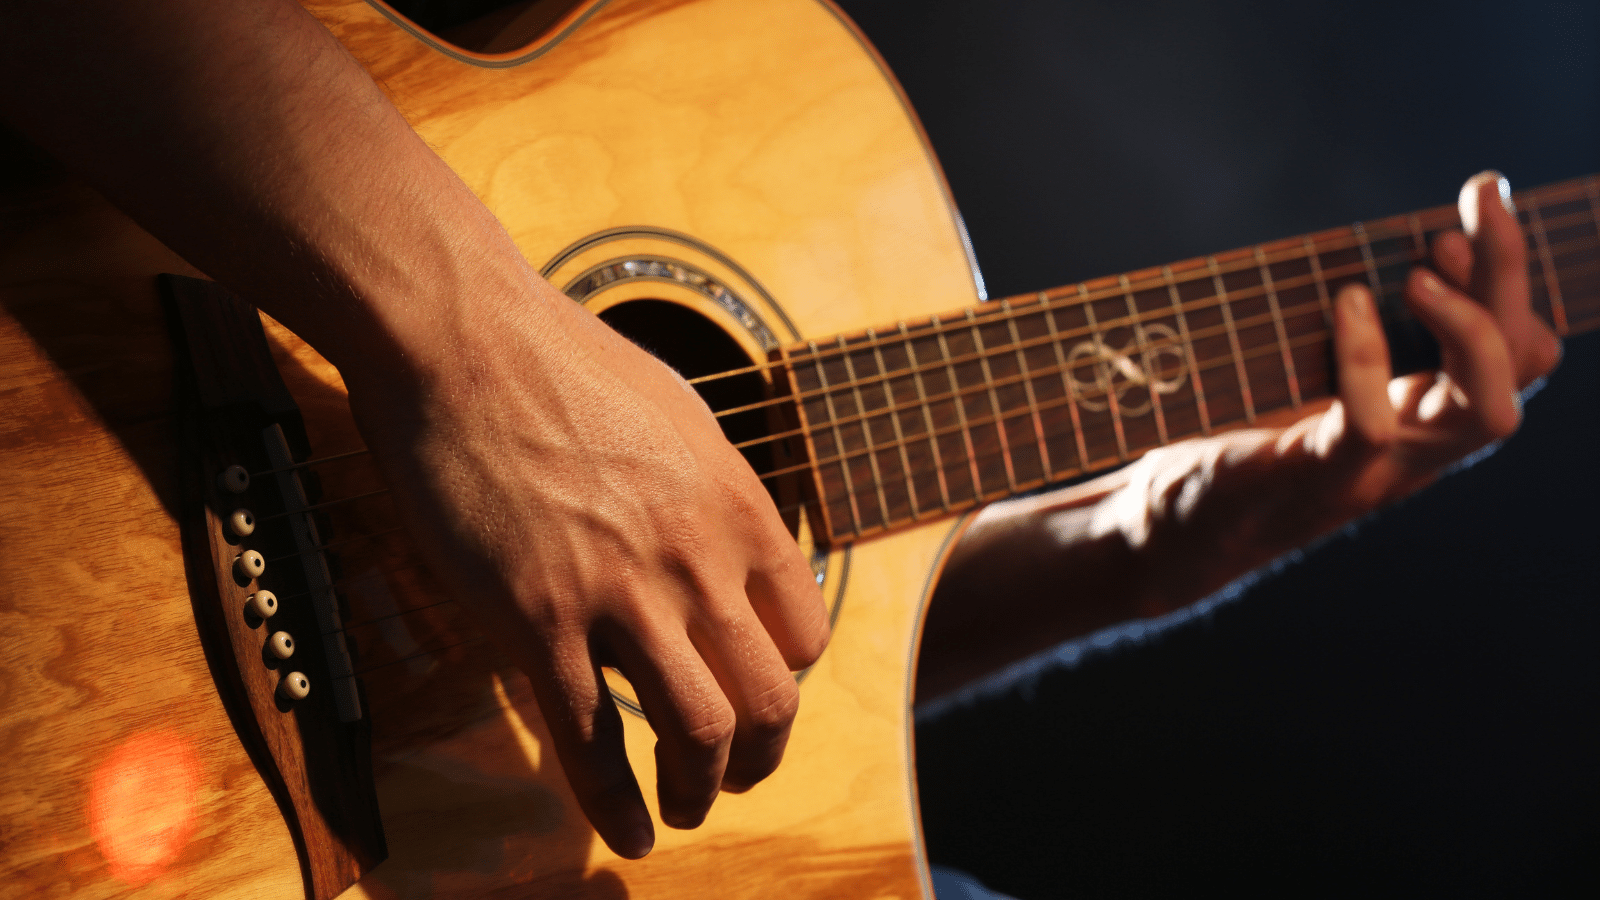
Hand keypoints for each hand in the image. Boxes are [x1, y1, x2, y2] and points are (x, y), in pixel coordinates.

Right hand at [344, 278, 829, 859]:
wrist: (462, 334)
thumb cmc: (559, 361)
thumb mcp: (676, 415)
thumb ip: (709, 487)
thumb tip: (721, 531)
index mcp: (738, 507)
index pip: (805, 631)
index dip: (789, 680)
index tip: (758, 692)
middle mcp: (697, 558)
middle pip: (769, 698)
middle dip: (762, 757)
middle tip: (737, 777)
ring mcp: (620, 593)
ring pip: (696, 732)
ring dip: (701, 791)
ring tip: (685, 811)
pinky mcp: (536, 618)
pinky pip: (591, 743)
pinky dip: (616, 806)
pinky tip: (628, 834)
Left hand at [918, 171, 1562, 702]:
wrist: (1165, 531)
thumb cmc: (1231, 442)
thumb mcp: (1300, 376)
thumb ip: (1346, 335)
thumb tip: (1367, 253)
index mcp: (1423, 416)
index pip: (1522, 351)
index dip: (1513, 277)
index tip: (1472, 209)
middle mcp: (1419, 447)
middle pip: (1521, 366)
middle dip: (1509, 272)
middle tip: (1480, 199)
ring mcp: (1374, 470)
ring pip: (1485, 412)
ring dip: (1469, 328)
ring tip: (1418, 271)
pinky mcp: (1317, 478)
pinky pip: (1371, 425)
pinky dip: (1366, 358)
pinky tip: (1343, 305)